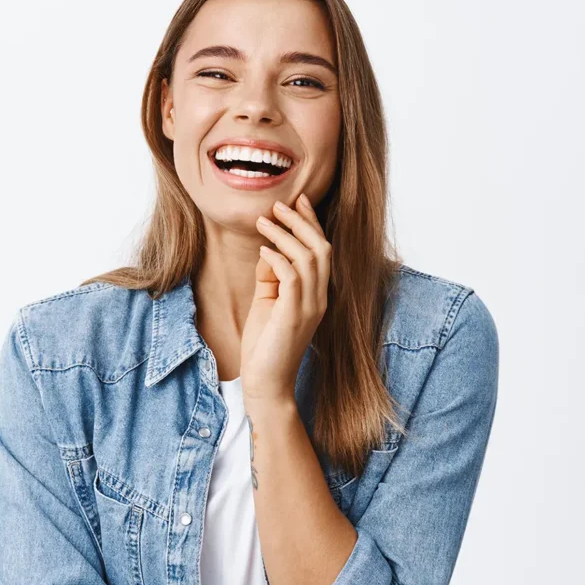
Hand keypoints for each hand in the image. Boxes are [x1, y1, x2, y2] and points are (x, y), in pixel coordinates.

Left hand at [240, 194, 331, 402]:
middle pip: (321, 248)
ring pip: (309, 258)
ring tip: (264, 221)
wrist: (266, 383)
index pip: (321, 251)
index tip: (297, 201)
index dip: (311, 223)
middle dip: (301, 222)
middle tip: (279, 204)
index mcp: (316, 295)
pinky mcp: (294, 315)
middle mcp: (319, 298)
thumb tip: (268, 250)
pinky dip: (278, 259)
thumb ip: (271, 278)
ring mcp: (310, 307)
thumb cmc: (265, 345)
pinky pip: (292, 278)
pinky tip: (262, 250)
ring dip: (285, 235)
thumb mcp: (268, 303)